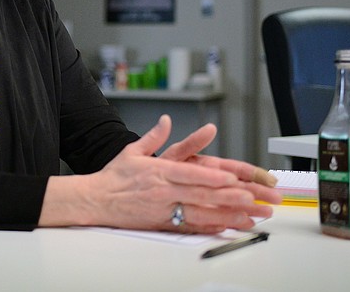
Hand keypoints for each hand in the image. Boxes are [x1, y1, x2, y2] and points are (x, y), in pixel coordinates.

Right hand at [70, 115, 281, 233]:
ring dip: (227, 215)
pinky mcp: (162, 223)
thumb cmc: (114, 176)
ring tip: (250, 216)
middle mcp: (164, 191)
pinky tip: (227, 227)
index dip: (215, 178)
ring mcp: (164, 209)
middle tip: (254, 199)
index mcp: (159, 171)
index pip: (192, 174)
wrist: (96, 200)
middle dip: (230, 198)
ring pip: (201, 213)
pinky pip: (191, 226)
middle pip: (202, 195)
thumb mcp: (133, 151)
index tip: (235, 179)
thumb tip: (166, 122)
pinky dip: (210, 227)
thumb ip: (154, 136)